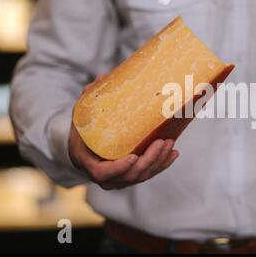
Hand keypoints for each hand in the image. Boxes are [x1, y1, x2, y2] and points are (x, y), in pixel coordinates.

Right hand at [68, 75, 178, 189]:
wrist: (86, 150)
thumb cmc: (84, 132)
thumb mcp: (82, 116)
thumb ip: (90, 99)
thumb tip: (102, 77)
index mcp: (90, 163)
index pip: (103, 173)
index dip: (119, 168)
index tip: (133, 157)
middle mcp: (107, 177)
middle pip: (131, 175)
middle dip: (149, 160)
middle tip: (161, 141)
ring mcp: (121, 179)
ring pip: (143, 175)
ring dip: (159, 161)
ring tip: (170, 143)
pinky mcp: (133, 176)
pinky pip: (149, 173)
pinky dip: (162, 164)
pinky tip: (173, 153)